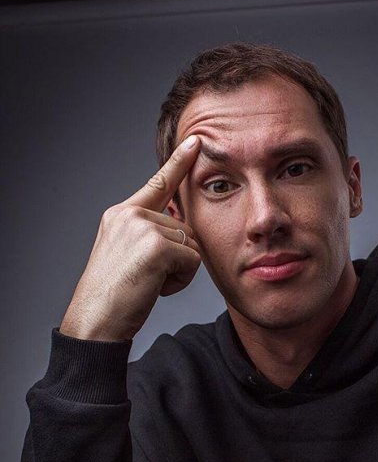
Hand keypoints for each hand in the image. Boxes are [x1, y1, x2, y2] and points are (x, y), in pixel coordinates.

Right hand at [60, 136, 200, 341]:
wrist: (96, 320)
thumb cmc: (114, 295)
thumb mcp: (128, 255)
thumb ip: (151, 235)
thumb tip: (181, 231)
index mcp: (122, 214)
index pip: (157, 183)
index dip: (179, 162)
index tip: (197, 141)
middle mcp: (131, 214)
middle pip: (185, 228)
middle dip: (178, 257)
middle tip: (148, 277)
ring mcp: (142, 228)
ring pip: (191, 244)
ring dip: (180, 270)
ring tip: (149, 282)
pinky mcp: (156, 246)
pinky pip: (193, 260)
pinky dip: (181, 280)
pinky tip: (155, 287)